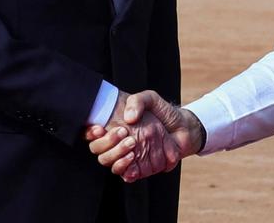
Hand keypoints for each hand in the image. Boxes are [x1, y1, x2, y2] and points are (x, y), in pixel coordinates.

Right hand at [86, 90, 204, 182]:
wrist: (184, 128)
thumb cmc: (163, 112)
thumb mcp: (150, 99)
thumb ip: (138, 101)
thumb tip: (128, 118)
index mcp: (114, 125)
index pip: (91, 133)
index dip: (90, 133)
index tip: (99, 128)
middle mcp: (117, 143)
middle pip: (98, 150)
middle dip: (107, 143)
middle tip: (123, 133)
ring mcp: (126, 156)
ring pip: (109, 163)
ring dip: (117, 156)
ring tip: (132, 147)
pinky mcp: (138, 168)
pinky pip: (125, 174)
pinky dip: (126, 169)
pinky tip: (133, 159)